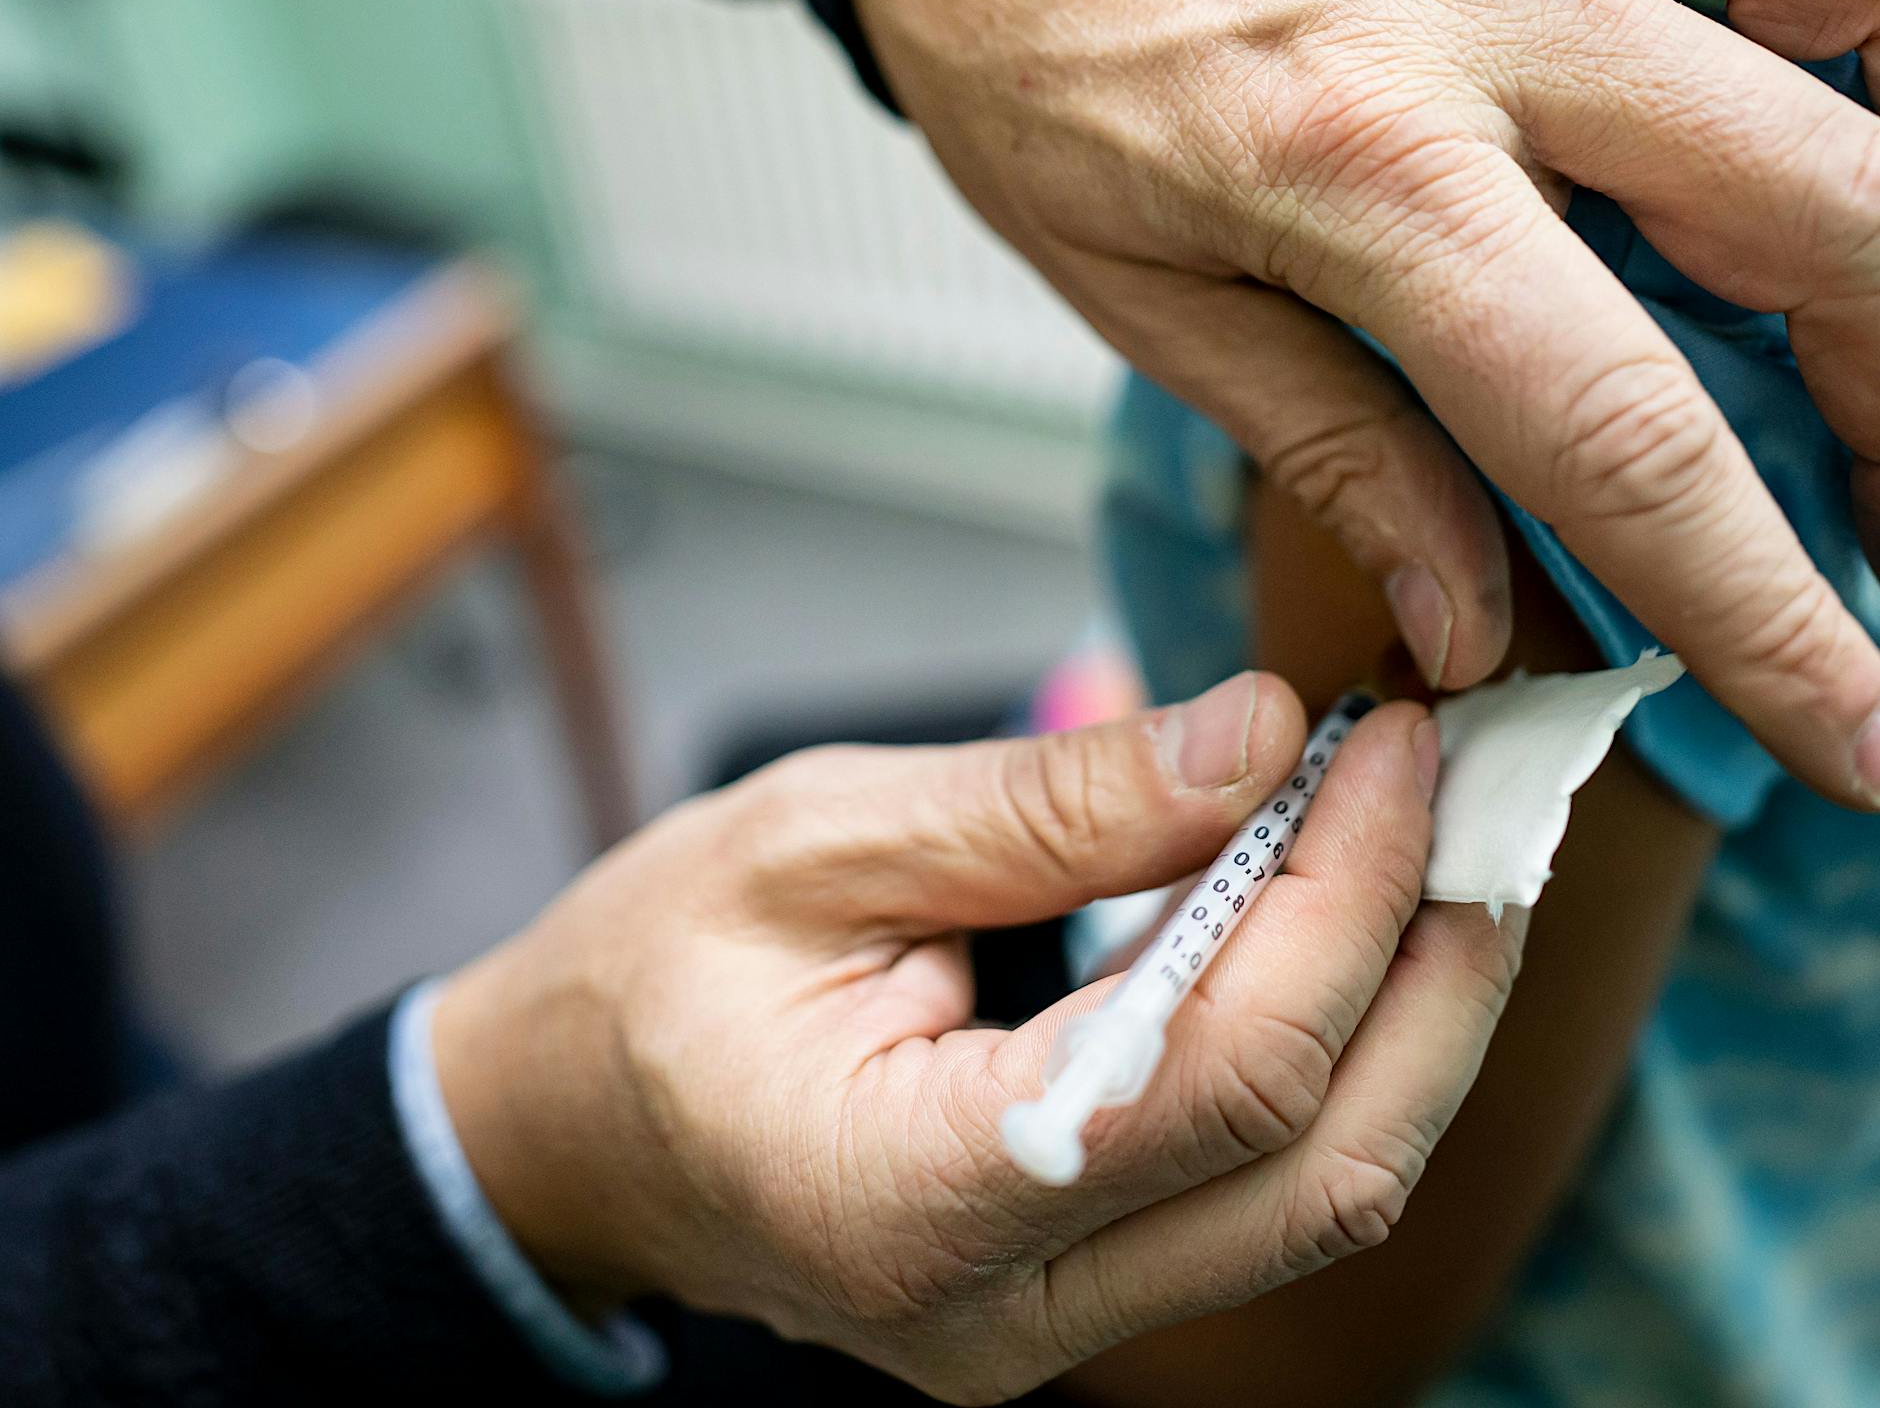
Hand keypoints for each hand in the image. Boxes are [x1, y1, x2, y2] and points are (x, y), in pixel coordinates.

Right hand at [431, 679, 1516, 1403]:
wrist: (560, 1123)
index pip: (1219, 1078)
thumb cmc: (645, 970)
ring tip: (1437, 831)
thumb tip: (1257, 740)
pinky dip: (1330, 1037)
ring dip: (1410, 1003)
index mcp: (911, 1199)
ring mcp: (1051, 1326)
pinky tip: (1344, 911)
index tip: (1386, 739)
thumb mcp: (814, 837)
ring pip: (1320, 1189)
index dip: (1341, 896)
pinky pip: (1257, 1179)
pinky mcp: (1075, 1283)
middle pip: (1323, 1165)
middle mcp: (1008, 1314)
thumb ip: (1045, 807)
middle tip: (1473, 781)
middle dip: (1432, 957)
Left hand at [851, 0, 1879, 805]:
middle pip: (1831, 215)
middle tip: (1875, 503)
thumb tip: (1474, 623)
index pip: (1620, 431)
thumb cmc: (1029, 66)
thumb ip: (1337, 453)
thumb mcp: (1142, 300)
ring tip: (1867, 280)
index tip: (1862, 733)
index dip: (1766, 611)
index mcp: (1366, 172)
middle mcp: (1497, 8)